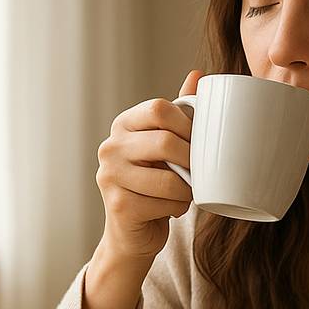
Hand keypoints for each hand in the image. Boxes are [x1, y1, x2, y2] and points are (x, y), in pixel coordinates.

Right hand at [94, 68, 200, 262]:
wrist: (133, 233)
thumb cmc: (155, 185)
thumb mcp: (166, 146)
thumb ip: (179, 113)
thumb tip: (198, 74)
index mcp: (123, 125)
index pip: (159, 108)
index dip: (187, 124)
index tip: (197, 142)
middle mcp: (110, 147)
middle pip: (165, 141)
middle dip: (191, 160)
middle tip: (198, 172)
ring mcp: (110, 176)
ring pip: (169, 179)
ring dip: (187, 189)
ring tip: (186, 193)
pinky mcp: (118, 206)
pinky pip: (165, 203)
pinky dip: (178, 208)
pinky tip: (172, 209)